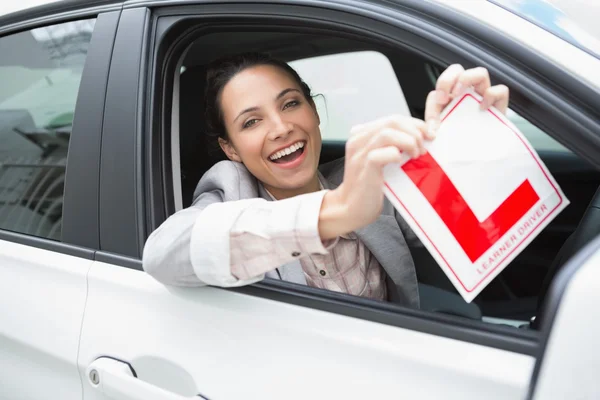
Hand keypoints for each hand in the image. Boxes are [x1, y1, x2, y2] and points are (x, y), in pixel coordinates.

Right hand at [318, 115, 429, 238]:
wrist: (352, 208)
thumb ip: (392, 145)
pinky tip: (401, 163)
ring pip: (387, 134)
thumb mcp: (380, 159)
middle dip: (414, 132)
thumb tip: (420, 136)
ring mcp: (359, 153)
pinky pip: (383, 153)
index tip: (429, 136)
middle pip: (392, 122)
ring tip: (415, 155)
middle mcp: (358, 139)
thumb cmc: (369, 185)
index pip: (394, 119)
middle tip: (423, 148)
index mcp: (362, 134)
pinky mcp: (364, 167)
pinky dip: (397, 156)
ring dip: (408, 142)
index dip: (415, 124)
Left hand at [425, 64, 509, 136]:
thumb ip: (433, 126)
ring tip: (460, 95)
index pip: (443, 83)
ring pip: (480, 73)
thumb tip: (431, 131)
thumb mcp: (442, 132)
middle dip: (449, 78)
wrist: (477, 156)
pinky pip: (500, 90)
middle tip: (445, 96)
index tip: (440, 101)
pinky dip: (491, 95)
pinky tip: (482, 108)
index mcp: (451, 96)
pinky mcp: (499, 105)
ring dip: (468, 79)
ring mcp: (483, 96)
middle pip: (458, 70)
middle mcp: (467, 92)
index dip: (440, 88)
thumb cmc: (459, 140)